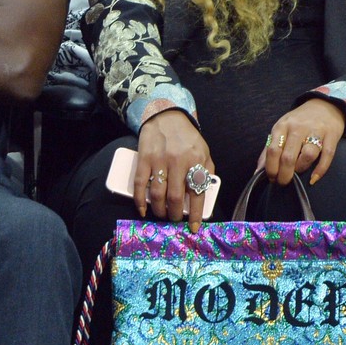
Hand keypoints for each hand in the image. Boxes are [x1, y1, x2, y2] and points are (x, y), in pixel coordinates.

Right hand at [135, 109, 214, 231]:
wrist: (166, 117)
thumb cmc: (187, 138)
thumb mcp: (203, 151)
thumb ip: (205, 171)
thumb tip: (204, 195)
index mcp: (197, 160)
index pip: (198, 192)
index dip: (195, 213)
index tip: (193, 227)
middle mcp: (179, 161)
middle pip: (175, 197)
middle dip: (174, 214)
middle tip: (174, 220)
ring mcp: (160, 160)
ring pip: (158, 194)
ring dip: (159, 211)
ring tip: (162, 215)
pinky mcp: (144, 159)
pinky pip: (140, 185)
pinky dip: (140, 201)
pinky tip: (144, 210)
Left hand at [258, 98, 345, 185]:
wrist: (324, 105)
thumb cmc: (299, 122)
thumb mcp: (281, 129)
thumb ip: (269, 149)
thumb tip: (258, 171)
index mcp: (282, 126)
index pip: (273, 150)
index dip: (271, 168)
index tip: (272, 178)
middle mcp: (298, 128)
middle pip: (288, 157)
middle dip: (284, 175)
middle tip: (283, 182)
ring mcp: (316, 131)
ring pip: (308, 155)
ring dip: (301, 169)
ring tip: (298, 172)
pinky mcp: (331, 135)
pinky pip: (327, 155)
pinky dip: (320, 170)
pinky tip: (313, 178)